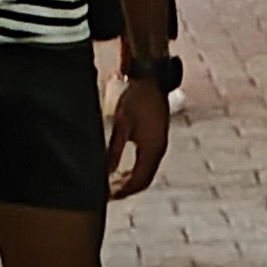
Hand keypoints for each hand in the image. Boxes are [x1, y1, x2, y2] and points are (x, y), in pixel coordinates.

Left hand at [106, 74, 170, 198]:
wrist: (149, 70)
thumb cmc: (133, 94)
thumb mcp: (119, 123)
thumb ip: (113, 149)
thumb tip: (106, 172)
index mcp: (152, 149)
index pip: (138, 181)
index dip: (123, 191)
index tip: (109, 196)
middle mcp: (159, 147)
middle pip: (144, 177)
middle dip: (127, 187)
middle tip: (110, 192)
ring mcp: (160, 138)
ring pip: (146, 167)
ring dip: (132, 176)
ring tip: (114, 180)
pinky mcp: (158, 130)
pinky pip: (148, 155)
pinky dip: (136, 163)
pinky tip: (123, 160)